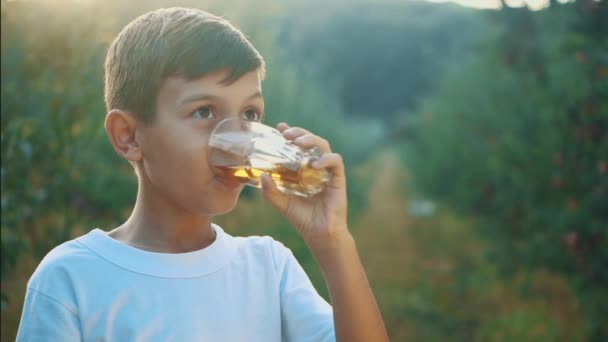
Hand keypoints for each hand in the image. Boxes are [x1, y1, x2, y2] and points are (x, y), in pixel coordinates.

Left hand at [260, 122, 349, 249]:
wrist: (319, 234)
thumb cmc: (302, 218)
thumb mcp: (281, 203)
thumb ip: (270, 191)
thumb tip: (263, 175)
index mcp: (303, 168)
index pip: (297, 145)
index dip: (290, 133)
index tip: (279, 128)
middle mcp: (316, 167)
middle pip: (311, 141)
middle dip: (299, 132)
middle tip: (287, 134)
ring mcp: (327, 171)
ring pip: (324, 146)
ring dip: (311, 139)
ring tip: (299, 142)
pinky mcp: (338, 178)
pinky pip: (335, 161)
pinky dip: (325, 159)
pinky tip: (314, 164)